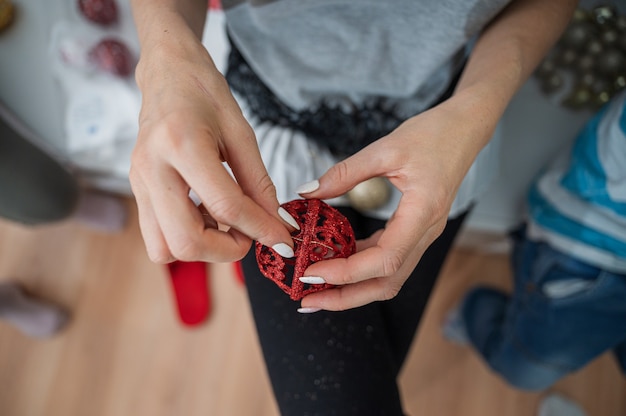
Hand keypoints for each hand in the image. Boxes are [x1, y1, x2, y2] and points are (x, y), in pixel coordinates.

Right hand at [129, 41, 294, 263]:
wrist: (166, 74)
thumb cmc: (205, 95)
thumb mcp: (242, 133)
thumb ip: (260, 183)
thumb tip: (278, 223)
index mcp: (182, 144)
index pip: (226, 206)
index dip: (261, 229)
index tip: (283, 240)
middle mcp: (152, 168)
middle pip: (186, 242)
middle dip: (227, 250)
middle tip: (249, 235)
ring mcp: (138, 182)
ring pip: (164, 249)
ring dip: (203, 248)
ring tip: (225, 224)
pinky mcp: (136, 190)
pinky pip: (157, 237)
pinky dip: (186, 238)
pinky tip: (205, 216)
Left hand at [297, 101, 488, 310]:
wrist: (465, 128)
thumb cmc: (434, 134)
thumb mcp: (385, 148)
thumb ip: (345, 172)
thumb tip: (307, 191)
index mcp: (422, 213)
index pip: (385, 260)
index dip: (348, 273)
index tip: (313, 272)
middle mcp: (426, 231)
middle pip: (387, 282)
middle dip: (347, 297)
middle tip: (309, 300)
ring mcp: (423, 233)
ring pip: (389, 276)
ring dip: (353, 287)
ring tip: (318, 287)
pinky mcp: (416, 229)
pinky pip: (389, 258)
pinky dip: (361, 266)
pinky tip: (337, 261)